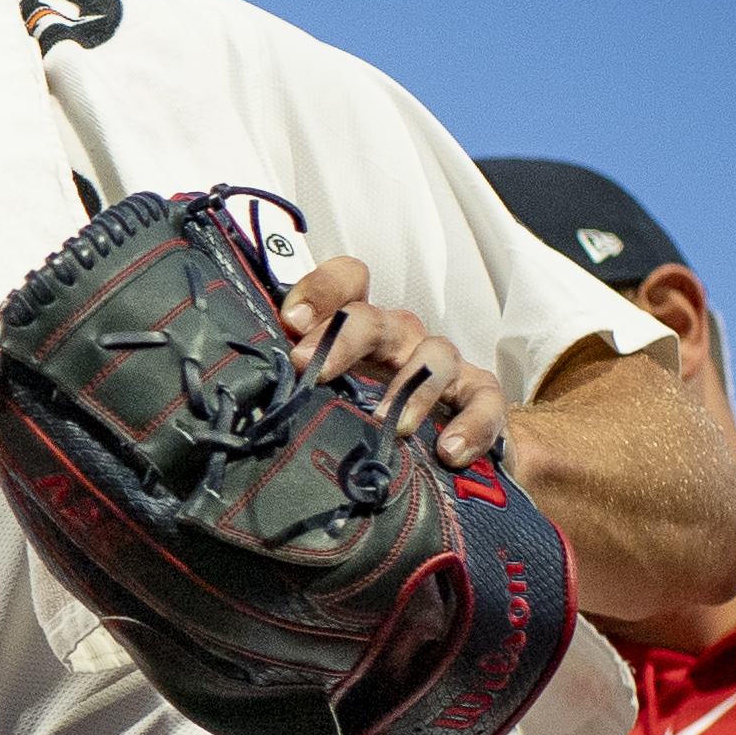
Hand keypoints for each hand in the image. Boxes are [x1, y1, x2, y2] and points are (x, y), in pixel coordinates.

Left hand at [280, 254, 506, 467]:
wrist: (449, 440)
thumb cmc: (372, 413)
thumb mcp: (333, 399)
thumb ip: (301, 392)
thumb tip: (250, 410)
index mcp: (361, 330)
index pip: (348, 283)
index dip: (320, 291)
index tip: (290, 322)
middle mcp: (400, 338)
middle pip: (376, 320)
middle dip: (343, 340)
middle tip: (311, 371)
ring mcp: (442, 366)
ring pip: (435, 356)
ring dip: (410, 390)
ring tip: (389, 426)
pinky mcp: (479, 396)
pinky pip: (485, 400)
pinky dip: (472, 424)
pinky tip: (450, 450)